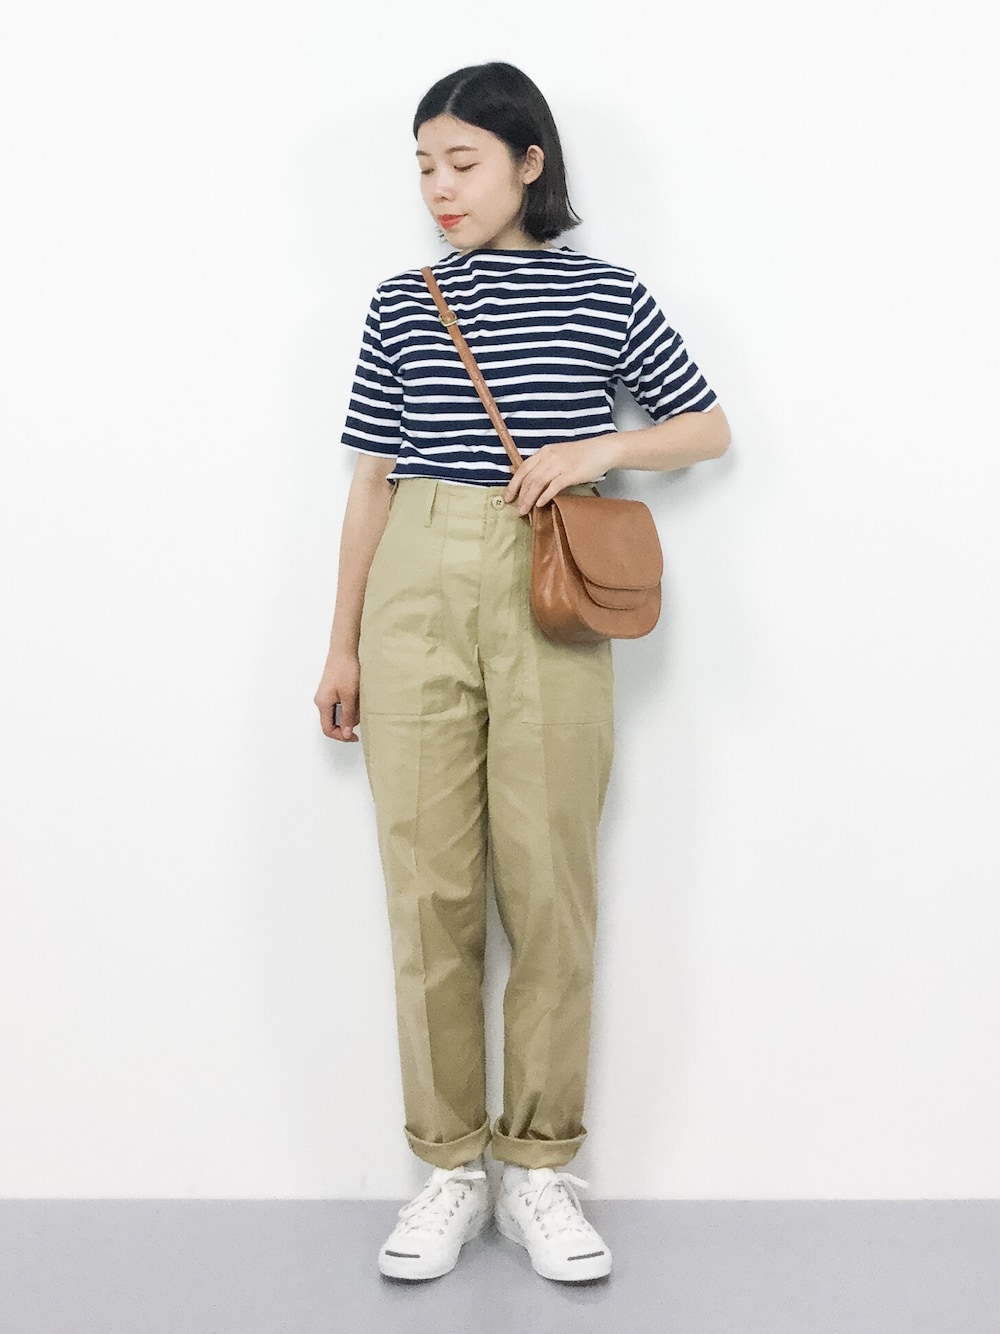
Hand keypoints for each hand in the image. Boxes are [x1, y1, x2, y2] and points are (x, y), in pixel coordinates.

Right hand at [314, 652, 359, 741]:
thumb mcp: (349, 696)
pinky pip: (341, 704)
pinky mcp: (333, 690)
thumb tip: (345, 733)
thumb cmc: (346, 669)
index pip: (328, 729)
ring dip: (351, 711)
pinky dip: (350, 703)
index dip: (341, 736)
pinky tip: (357, 695)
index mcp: (322, 704)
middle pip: (333, 722)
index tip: (354, 736)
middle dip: (348, 721)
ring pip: (339, 713)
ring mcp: (327, 695)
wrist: (344, 650)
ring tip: (359, 700)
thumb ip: (347, 716)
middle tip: (359, 712)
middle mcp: (322, 701)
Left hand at [504, 435, 618, 513]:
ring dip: (529, 498)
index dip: (513, 484)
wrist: (602, 450)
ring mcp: (560, 464)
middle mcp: (550, 456)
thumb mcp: (556, 454)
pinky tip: (540, 505)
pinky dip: (545, 496)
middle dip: (520, 495)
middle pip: (529, 478)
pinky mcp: (571, 473)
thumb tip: (514, 469)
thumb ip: (539, 463)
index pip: (523, 468)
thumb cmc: (580, 454)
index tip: (508, 496)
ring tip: (524, 510)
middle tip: (516, 508)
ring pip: (538, 483)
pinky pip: (554, 486)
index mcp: (544, 451)